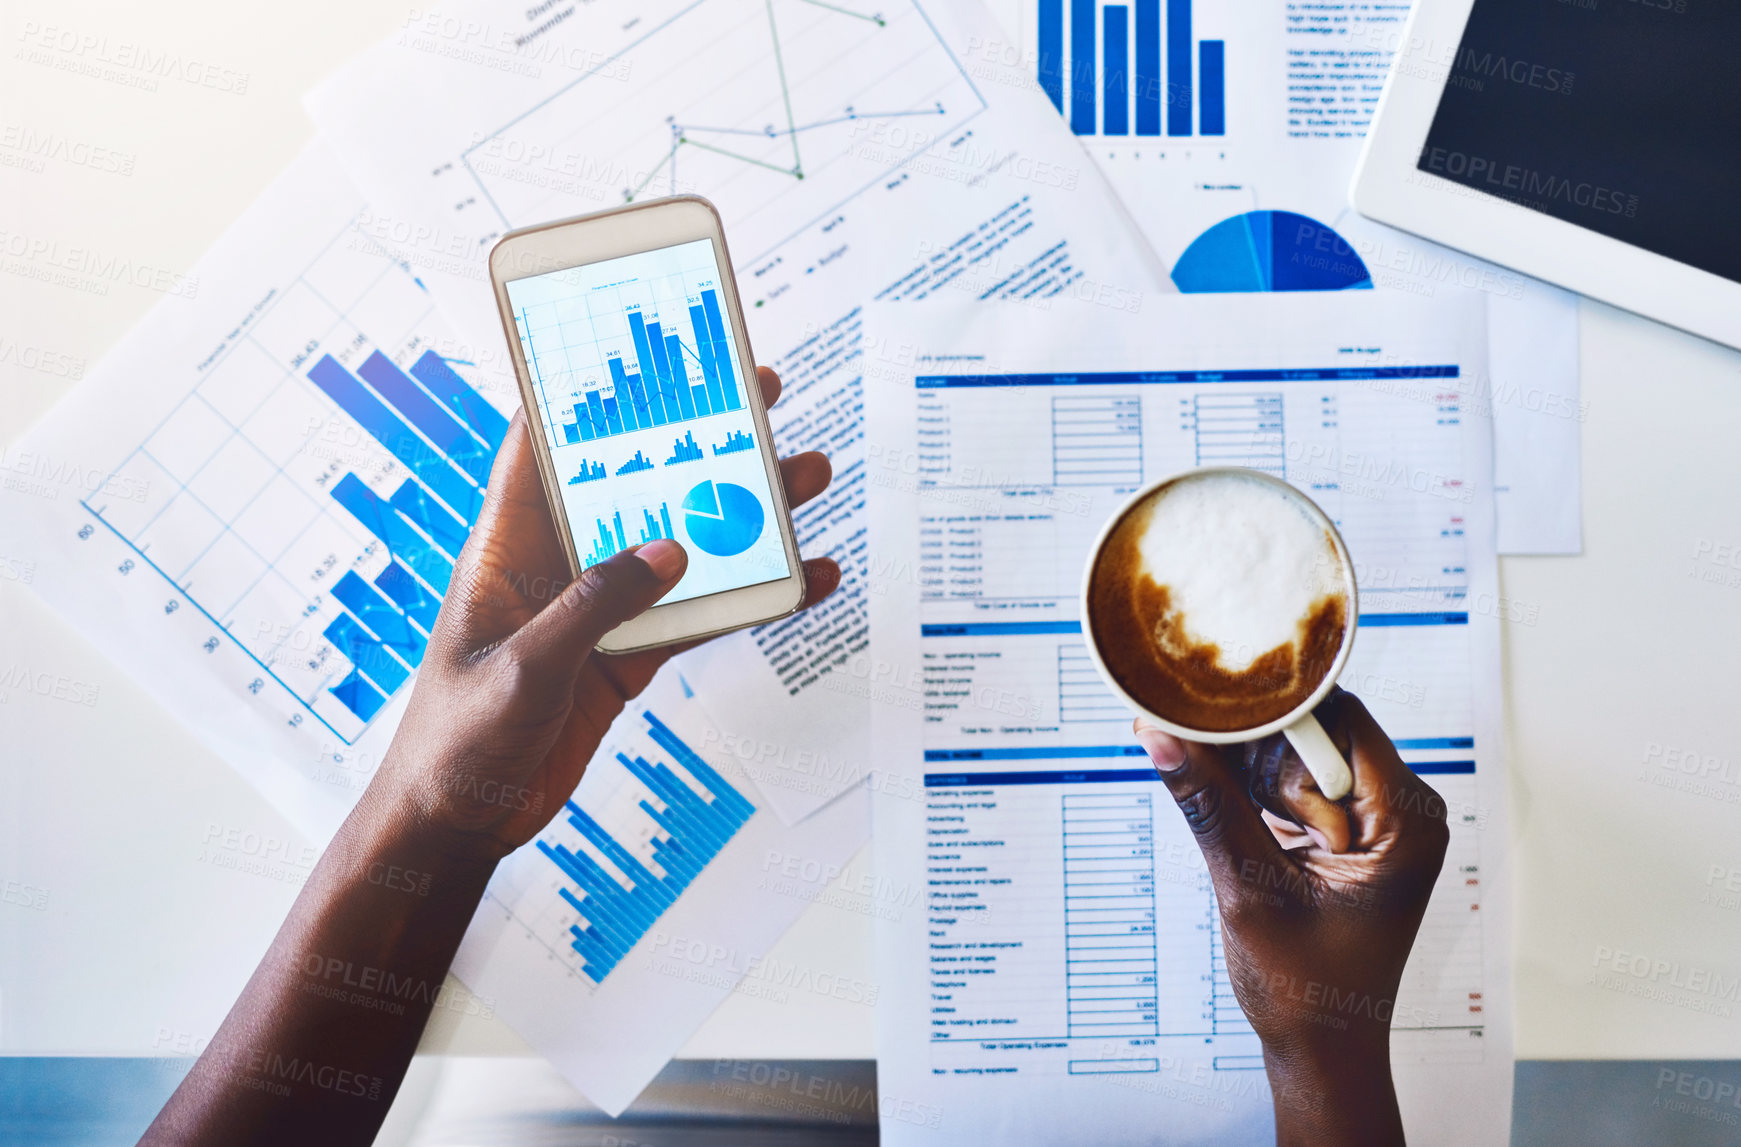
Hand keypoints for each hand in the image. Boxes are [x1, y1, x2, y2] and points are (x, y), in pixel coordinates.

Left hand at [376, 366, 838, 858]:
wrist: (460, 824)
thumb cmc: (457, 740)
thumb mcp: (522, 668)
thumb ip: (595, 606)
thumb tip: (671, 549)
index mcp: (508, 546)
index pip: (542, 442)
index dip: (588, 390)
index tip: (646, 345)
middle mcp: (557, 563)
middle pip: (635, 482)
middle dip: (696, 438)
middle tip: (760, 395)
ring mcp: (597, 608)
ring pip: (681, 543)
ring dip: (741, 514)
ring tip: (804, 475)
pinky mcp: (627, 655)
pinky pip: (698, 615)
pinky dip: (750, 599)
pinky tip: (803, 582)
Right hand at [1134, 687, 1449, 1145]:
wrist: (1322, 1052)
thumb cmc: (1306, 991)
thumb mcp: (1249, 890)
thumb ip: (1209, 805)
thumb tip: (1162, 736)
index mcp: (1407, 822)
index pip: (1343, 717)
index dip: (1276, 713)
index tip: (1214, 717)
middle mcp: (1405, 813)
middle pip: (1320, 732)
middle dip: (1264, 760)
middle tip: (1242, 812)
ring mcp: (1382, 824)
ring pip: (1302, 757)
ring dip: (1260, 785)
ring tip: (1259, 849)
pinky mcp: (1354, 836)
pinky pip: (1302, 787)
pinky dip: (1265, 802)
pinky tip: (1253, 838)